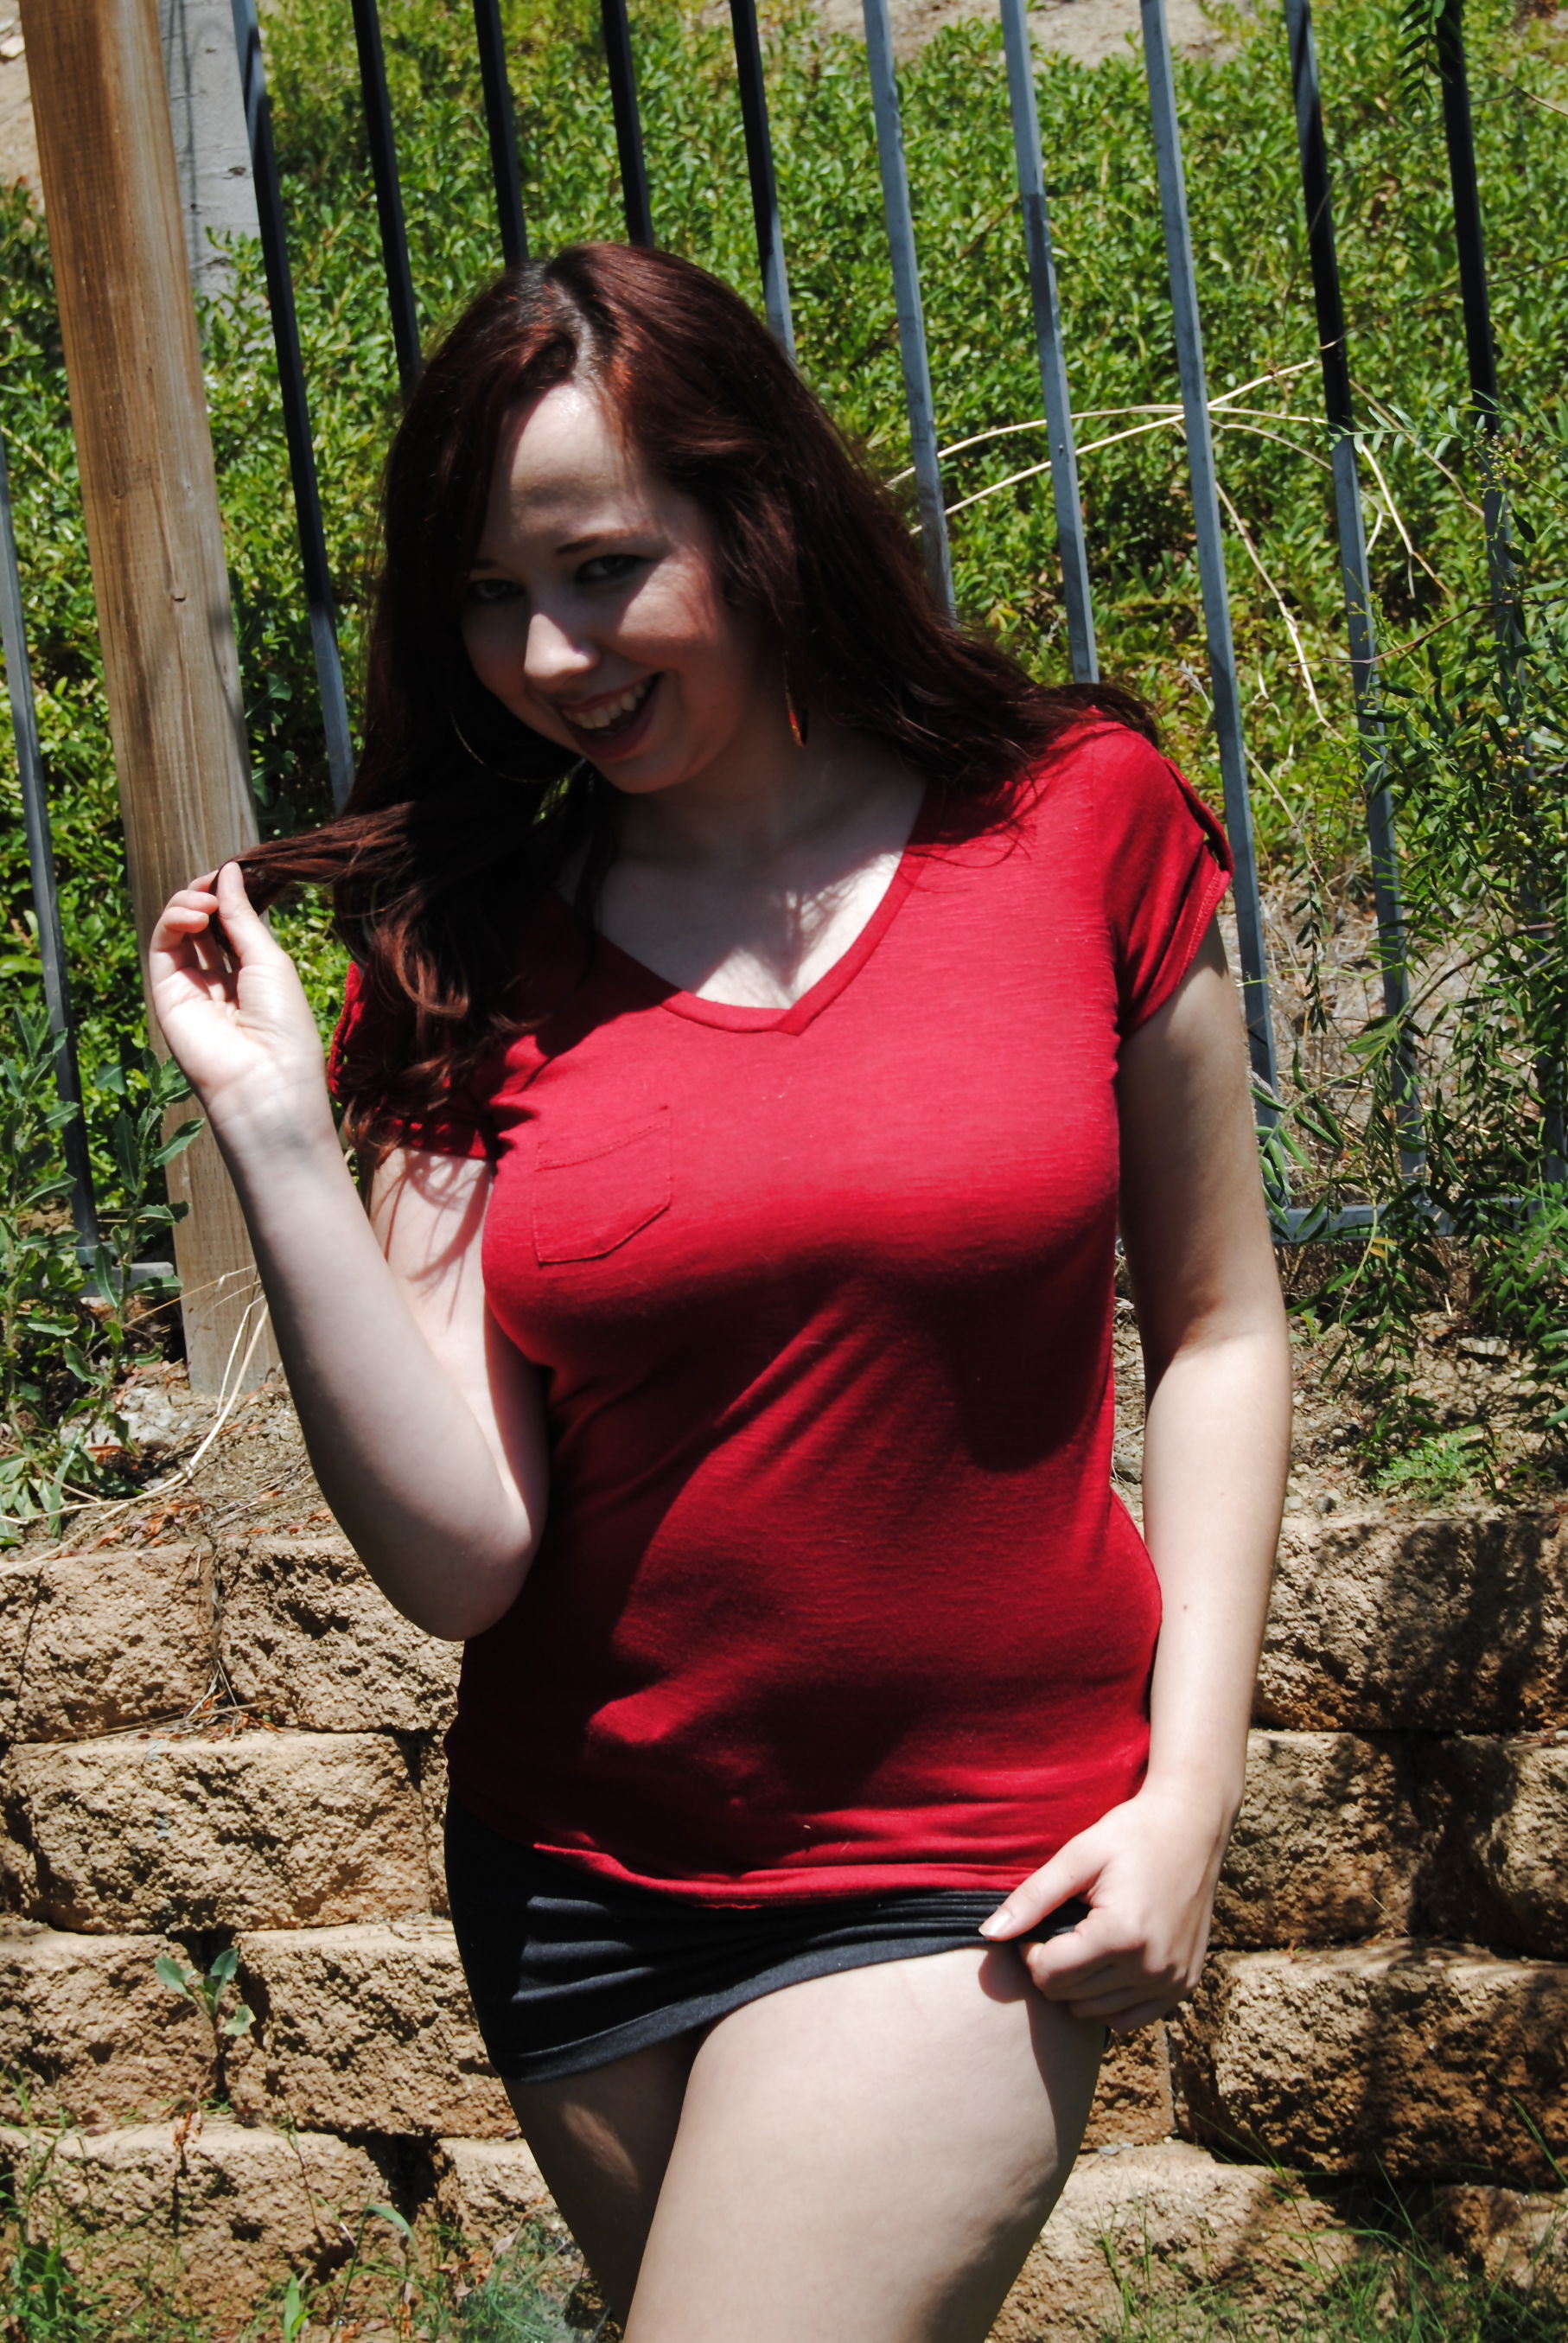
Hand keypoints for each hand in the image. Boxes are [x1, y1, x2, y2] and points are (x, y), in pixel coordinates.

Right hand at [148, 861, 335, 1155]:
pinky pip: (162, 945)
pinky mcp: (166, 992)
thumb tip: (228, 870)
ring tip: (205, 903)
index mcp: (253, 975)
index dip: (230, 895)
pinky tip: (196, 913)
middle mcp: (220, 980)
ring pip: (178, 929)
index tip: (235, 873)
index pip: (232, 924)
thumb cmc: (282, 1024)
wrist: (264, 1079)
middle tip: (215, 881)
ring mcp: (191, 986)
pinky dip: (174, 919)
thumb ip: (242, 916)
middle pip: (203, 923)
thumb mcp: (269, 960)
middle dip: (208, 895)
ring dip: (189, 903)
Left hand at [978, 1782, 1232, 2030]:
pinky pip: (1129, 2018)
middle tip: (1061, 1927)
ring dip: (1079, 1984)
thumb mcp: (1077, 1856)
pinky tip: (1107, 1962)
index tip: (1041, 1921)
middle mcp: (1151, 1968)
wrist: (1192, 1825)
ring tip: (1085, 1939)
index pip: (1049, 1974)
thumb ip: (1032, 1898)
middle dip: (1053, 1965)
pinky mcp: (1184, 1985)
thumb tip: (987, 1934)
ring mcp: (1172, 1981)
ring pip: (1095, 2012)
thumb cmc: (1131, 1833)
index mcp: (1121, 1936)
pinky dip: (1109, 1999)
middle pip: (1069, 1996)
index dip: (1031, 1950)